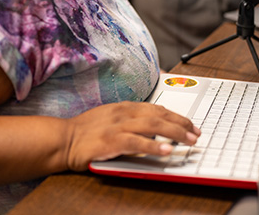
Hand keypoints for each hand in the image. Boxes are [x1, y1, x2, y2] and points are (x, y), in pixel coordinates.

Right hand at [64, 101, 200, 170]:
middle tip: (196, 133)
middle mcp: (123, 113)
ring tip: (189, 140)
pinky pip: (137, 142)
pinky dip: (153, 146)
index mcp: (124, 106)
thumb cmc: (85, 131)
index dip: (176, 115)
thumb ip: (130, 120)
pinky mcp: (110, 141)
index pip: (157, 108)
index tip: (190, 124)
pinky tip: (166, 150)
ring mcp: (117, 126)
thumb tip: (153, 127)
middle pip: (159, 115)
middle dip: (181, 124)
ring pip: (153, 125)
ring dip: (174, 133)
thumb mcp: (110, 118)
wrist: (62, 139)